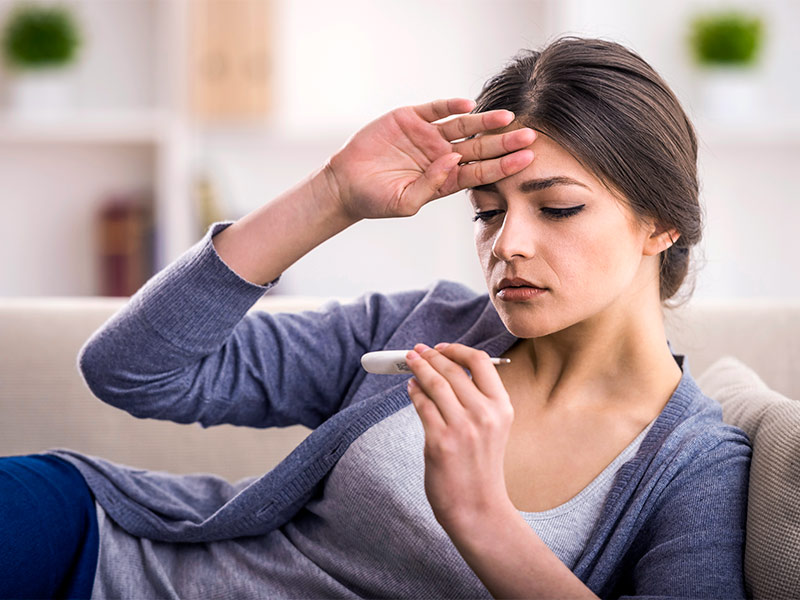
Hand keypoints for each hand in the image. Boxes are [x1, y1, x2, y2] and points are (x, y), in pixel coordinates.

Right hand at [324, 98, 534, 220]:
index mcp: (445, 179)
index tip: (526, 160)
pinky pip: (436, 109)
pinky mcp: (410, 118)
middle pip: (479, 147)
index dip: (504, 166)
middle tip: (530, 136)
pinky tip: (468, 105)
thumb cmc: (376, 200)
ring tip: (507, 118)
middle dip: (504, 142)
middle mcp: (441, 155)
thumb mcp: (405, 203)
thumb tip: (453, 160)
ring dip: (485, 122)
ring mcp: (427, 136)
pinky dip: (450, 106)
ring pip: (463, 126)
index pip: (481, 171)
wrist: (345, 184)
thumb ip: (430, 185)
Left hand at [405, 342, 514, 531]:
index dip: (457, 350)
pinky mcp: (440, 441)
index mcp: (502, 407)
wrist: (477, 508)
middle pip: (453, 370)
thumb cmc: (481, 467)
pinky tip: (411, 388)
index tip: (441, 347)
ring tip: (410, 362)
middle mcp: (485, 414)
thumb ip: (477, 400)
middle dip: (431, 356)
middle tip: (417, 350)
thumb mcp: (493, 428)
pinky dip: (414, 392)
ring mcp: (462, 428)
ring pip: (435, 384)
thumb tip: (446, 370)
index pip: (481, 362)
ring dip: (419, 368)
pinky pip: (422, 406)